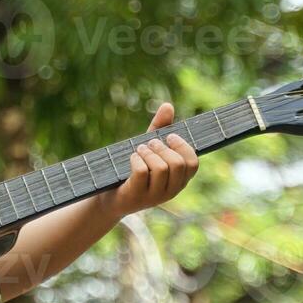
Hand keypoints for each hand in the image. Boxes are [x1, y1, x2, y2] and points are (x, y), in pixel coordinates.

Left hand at [96, 102, 199, 220]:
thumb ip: (160, 129)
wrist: (109, 197)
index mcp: (179, 180)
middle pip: (178, 164)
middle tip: (150, 143)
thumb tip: (168, 105)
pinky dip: (137, 160)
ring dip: (148, 153)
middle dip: (162, 148)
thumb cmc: (133, 170)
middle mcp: (170, 191)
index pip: (193, 164)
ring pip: (161, 168)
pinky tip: (131, 158)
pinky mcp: (136, 196)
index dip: (183, 146)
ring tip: (139, 149)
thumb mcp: (149, 149)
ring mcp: (154, 196)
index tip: (169, 137)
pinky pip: (141, 172)